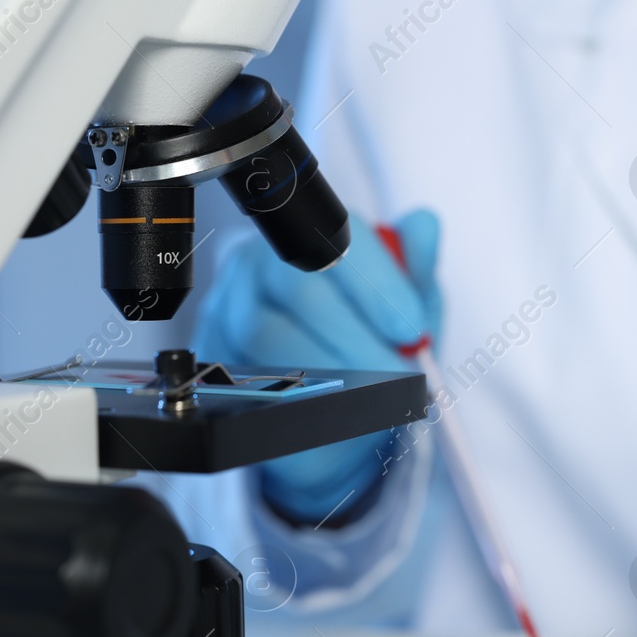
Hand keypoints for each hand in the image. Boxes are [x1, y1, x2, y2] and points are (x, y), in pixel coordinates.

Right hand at [198, 209, 440, 521]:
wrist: (330, 399)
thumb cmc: (367, 338)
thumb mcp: (406, 300)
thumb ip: (415, 265)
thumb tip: (424, 226)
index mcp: (307, 235)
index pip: (336, 241)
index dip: (377, 284)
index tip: (411, 329)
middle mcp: (257, 265)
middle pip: (302, 292)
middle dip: (358, 339)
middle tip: (397, 374)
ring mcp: (225, 312)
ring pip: (269, 338)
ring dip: (332, 372)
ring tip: (372, 395)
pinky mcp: (212, 361)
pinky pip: (250, 381)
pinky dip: (300, 399)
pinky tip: (334, 410)